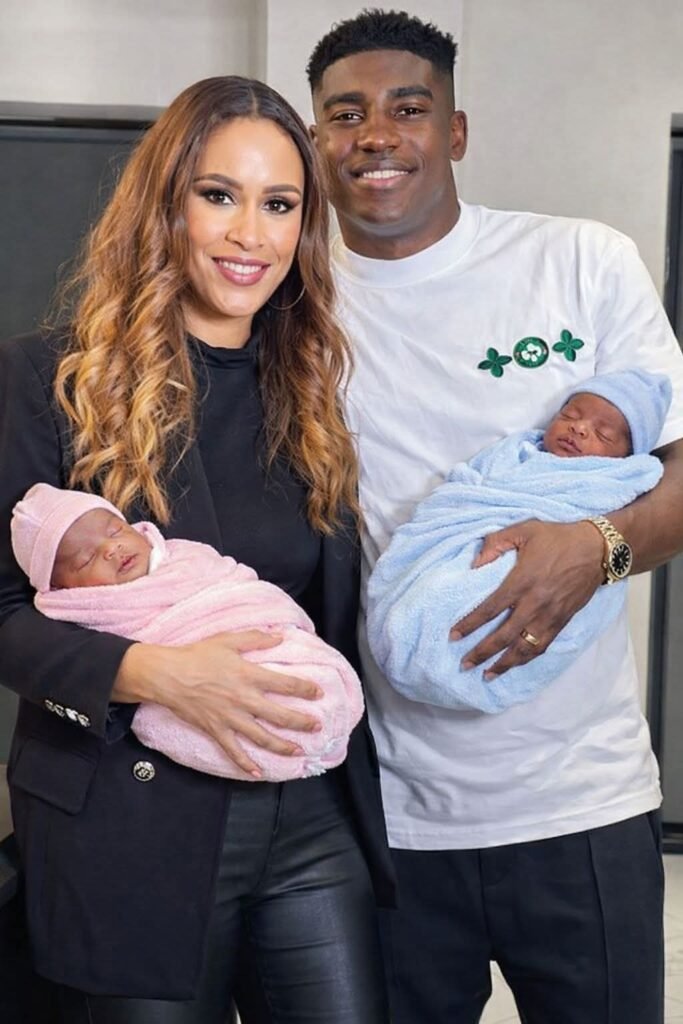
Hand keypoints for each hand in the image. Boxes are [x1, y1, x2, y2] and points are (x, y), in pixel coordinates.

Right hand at [117, 630, 323, 777]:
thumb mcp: (227, 640)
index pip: (284, 683)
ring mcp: (229, 717)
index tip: (318, 693)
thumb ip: (255, 638)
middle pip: (279, 715)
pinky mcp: (215, 730)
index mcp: (248, 675)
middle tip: (317, 726)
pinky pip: (233, 750)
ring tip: (299, 751)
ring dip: (282, 746)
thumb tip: (279, 636)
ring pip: (261, 737)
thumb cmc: (197, 655)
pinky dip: (245, 764)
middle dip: (301, 722)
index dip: (304, 688)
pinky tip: (257, 773)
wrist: (166, 675)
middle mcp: (243, 699)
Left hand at [450, 520, 603, 677]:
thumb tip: (474, 563)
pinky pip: (542, 646)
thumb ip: (495, 543)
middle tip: (464, 664)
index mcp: (522, 581)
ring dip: (504, 664)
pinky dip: (526, 659)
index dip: (470, 624)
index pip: (490, 609)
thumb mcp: (524, 530)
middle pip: (504, 636)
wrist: (598, 549)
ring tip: (487, 675)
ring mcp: (550, 616)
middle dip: (482, 653)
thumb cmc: (559, 538)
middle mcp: (535, 604)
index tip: (454, 636)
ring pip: (524, 648)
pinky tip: (515, 665)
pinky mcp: (562, 621)